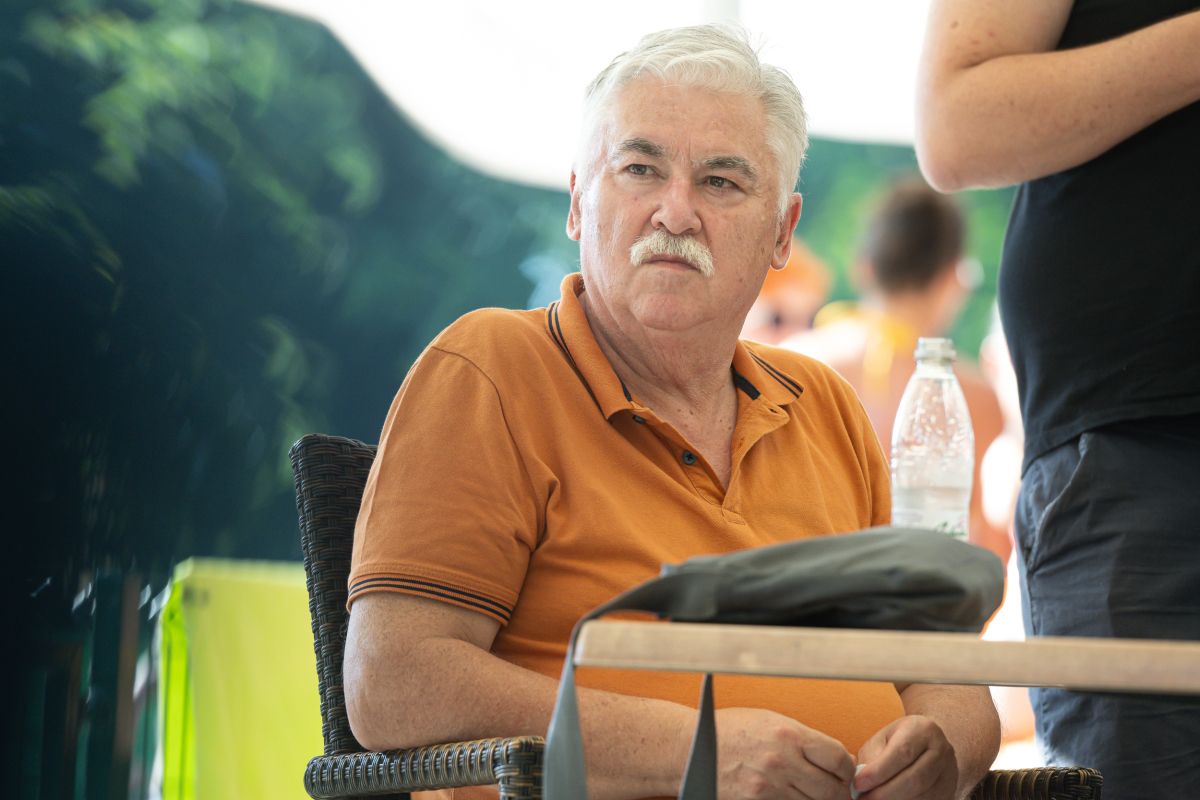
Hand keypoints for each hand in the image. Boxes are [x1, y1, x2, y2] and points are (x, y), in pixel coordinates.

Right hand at [715, 707, 854, 798]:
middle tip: (837, 789)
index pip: (838, 758)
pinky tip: (793, 797)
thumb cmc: (730, 729)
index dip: (848, 768)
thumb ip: (805, 739)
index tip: (845, 770)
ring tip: (815, 793)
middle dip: (839, 790)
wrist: (690, 748)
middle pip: (832, 788)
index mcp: (788, 734)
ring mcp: (768, 787)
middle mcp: (781, 761)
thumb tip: (839, 758)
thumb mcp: (771, 721)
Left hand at [853, 715, 956, 799]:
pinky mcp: (949, 792)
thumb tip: (860, 781)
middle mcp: (942, 751)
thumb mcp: (883, 739)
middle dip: (885, 793)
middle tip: (864, 799)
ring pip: (923, 796)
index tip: (859, 783)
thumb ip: (872, 757)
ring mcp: (949, 774)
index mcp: (923, 729)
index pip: (902, 753)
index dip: (879, 771)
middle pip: (915, 779)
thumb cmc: (899, 741)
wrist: (929, 745)